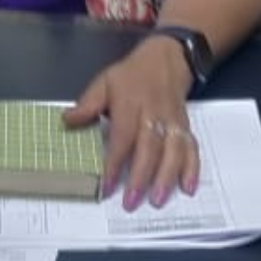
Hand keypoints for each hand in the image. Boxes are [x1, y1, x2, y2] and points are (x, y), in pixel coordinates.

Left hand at [62, 36, 199, 210]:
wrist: (166, 58)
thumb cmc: (131, 75)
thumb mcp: (105, 82)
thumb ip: (88, 104)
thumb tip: (67, 120)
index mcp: (130, 102)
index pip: (123, 135)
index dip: (114, 162)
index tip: (106, 186)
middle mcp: (154, 113)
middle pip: (150, 146)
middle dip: (141, 176)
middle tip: (131, 202)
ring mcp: (172, 120)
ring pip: (173, 149)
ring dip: (167, 176)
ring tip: (157, 200)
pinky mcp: (185, 125)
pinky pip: (192, 147)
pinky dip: (192, 167)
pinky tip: (188, 187)